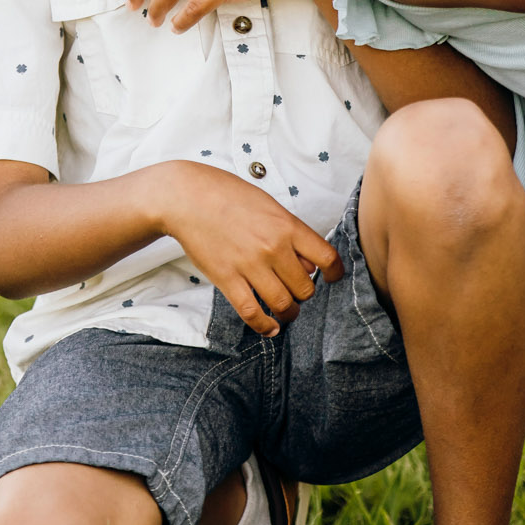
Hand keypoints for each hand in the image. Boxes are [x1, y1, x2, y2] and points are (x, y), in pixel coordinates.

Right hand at [156, 161, 345, 334]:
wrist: (188, 197)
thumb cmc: (229, 196)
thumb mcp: (270, 206)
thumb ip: (291, 233)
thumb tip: (309, 265)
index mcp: (288, 226)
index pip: (327, 258)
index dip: (335, 273)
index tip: (332, 278)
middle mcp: (273, 247)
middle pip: (306, 287)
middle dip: (306, 294)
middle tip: (298, 291)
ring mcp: (250, 265)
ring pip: (283, 304)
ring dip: (289, 313)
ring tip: (287, 311)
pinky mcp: (227, 279)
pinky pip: (252, 313)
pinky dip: (265, 326)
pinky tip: (270, 328)